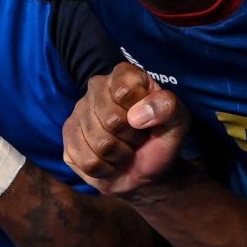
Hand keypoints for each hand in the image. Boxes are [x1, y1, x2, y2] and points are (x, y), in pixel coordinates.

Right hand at [62, 63, 190, 198]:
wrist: (147, 171)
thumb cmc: (161, 139)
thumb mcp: (178, 122)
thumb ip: (169, 108)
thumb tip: (137, 115)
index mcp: (123, 75)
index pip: (125, 90)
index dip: (143, 111)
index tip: (148, 117)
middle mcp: (96, 88)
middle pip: (111, 119)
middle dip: (132, 137)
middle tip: (136, 137)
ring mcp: (78, 114)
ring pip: (100, 143)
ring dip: (120, 155)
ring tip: (124, 149)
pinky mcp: (68, 140)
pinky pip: (88, 161)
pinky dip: (106, 169)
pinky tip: (109, 161)